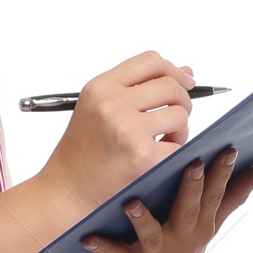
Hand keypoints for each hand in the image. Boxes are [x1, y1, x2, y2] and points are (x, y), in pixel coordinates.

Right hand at [44, 51, 196, 216]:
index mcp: (100, 88)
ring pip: (179, 113)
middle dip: (182, 101)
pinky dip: (176, 150)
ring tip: (165, 140)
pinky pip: (178, 145)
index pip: (150, 61)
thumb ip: (137, 89)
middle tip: (175, 119)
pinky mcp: (141, 156)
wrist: (65, 191)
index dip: (173, 70)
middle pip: (170, 86)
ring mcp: (127, 130)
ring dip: (180, 128)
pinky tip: (161, 155)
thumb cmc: (81, 154)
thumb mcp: (97, 110)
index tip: (184, 83)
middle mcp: (112, 104)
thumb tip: (187, 73)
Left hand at [80, 146, 252, 252]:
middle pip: (189, 210)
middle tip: (192, 163)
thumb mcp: (209, 226)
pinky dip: (101, 247)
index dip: (223, 174)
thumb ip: (234, 195)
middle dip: (193, 188)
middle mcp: (183, 239)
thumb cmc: (181, 251)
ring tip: (132, 203)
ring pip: (151, 234)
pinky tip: (87, 238)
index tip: (229, 149)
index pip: (215, 196)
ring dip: (142, 219)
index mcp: (201, 225)